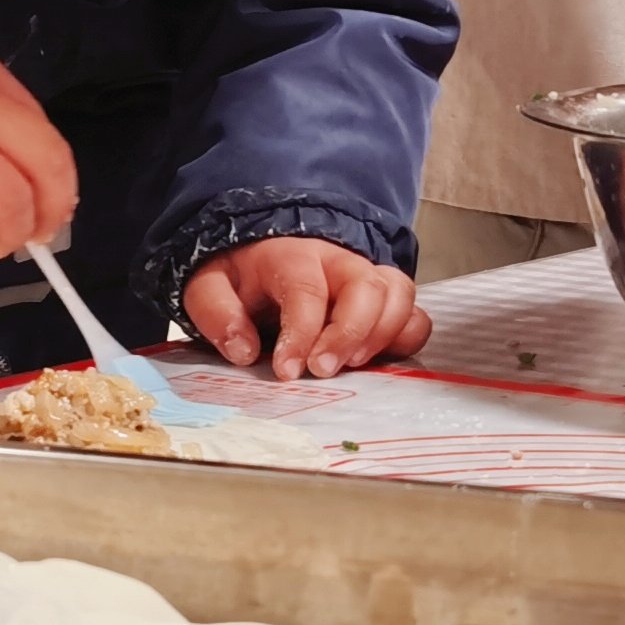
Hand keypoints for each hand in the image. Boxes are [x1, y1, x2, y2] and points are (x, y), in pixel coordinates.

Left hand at [183, 236, 429, 379]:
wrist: (265, 252)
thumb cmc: (241, 276)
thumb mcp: (209, 287)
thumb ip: (217, 313)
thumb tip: (244, 350)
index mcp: (291, 254)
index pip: (307, 290)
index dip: (301, 334)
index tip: (286, 371)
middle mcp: (338, 260)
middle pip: (366, 286)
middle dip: (349, 333)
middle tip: (323, 371)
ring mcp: (367, 276)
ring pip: (398, 294)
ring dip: (381, 335)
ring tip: (351, 366)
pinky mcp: (386, 299)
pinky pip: (415, 314)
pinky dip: (405, 339)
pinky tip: (377, 361)